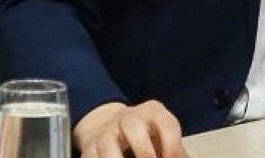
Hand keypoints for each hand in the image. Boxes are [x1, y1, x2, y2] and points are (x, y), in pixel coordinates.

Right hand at [73, 100, 189, 157]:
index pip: (167, 124)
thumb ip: (175, 151)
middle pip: (133, 127)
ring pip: (107, 145)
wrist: (107, 125)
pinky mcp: (89, 148)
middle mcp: (128, 117)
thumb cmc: (146, 135)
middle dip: (144, 152)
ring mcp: (106, 132)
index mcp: (152, 112)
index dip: (173, 146)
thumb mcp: (163, 136)